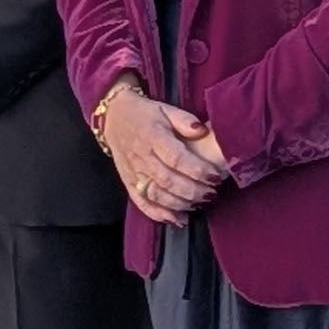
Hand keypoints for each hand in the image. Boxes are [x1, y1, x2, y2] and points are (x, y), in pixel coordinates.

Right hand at [99, 81, 232, 223]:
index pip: (177, 158)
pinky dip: (160, 214)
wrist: (113, 117)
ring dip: (180, 204)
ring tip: (198, 204)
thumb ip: (185, 120)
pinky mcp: (129, 183)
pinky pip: (143, 203)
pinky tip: (177, 219)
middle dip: (193, 191)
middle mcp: (142, 157)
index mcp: (153, 136)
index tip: (215, 176)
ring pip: (157, 195)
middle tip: (211, 193)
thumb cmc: (144, 114)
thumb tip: (203, 131)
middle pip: (169, 180)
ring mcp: (134, 172)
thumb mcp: (166, 109)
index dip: (198, 170)